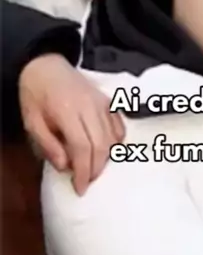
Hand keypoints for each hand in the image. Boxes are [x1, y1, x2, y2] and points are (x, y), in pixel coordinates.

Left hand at [19, 53, 124, 194]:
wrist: (46, 65)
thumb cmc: (36, 94)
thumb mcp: (31, 121)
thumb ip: (47, 145)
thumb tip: (65, 167)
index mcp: (67, 111)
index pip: (82, 147)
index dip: (83, 171)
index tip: (80, 188)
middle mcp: (89, 106)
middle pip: (101, 145)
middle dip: (95, 169)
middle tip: (86, 182)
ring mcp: (101, 102)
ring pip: (112, 138)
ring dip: (106, 158)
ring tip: (93, 168)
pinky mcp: (107, 101)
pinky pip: (119, 125)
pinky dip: (116, 142)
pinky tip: (106, 150)